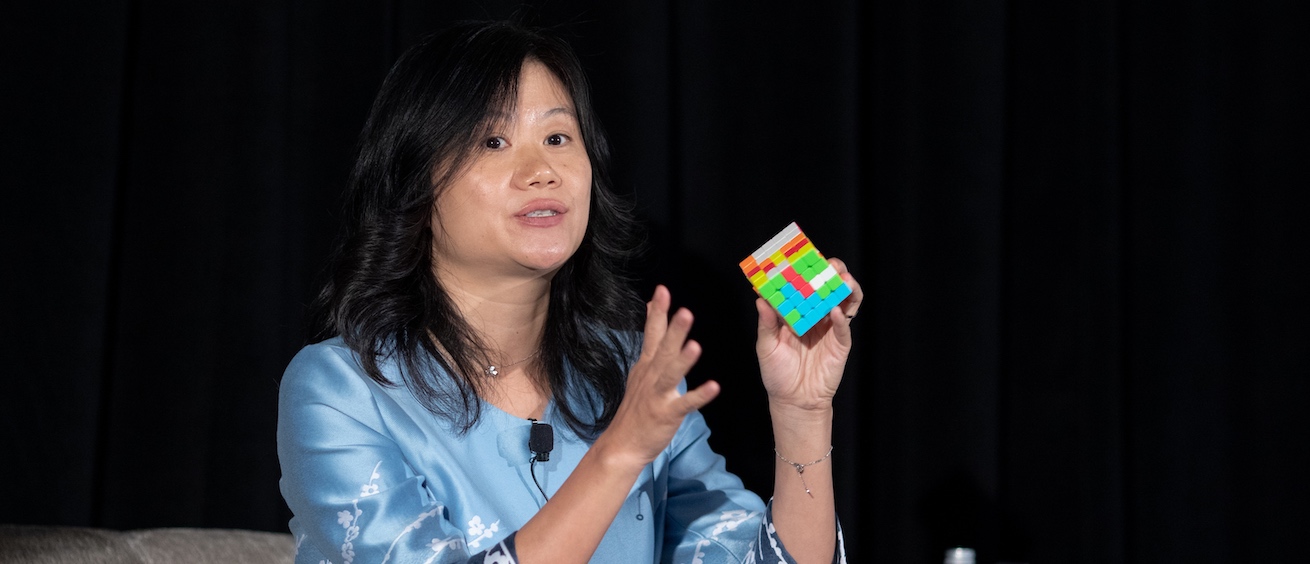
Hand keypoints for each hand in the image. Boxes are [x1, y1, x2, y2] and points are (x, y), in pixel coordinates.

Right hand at [601, 285, 719, 467]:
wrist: (623, 443)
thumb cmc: (636, 407)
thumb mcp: (640, 370)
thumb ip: (651, 342)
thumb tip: (654, 313)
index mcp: (647, 365)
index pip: (652, 334)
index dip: (657, 312)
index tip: (662, 290)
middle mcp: (651, 376)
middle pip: (663, 350)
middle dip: (673, 331)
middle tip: (684, 311)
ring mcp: (658, 395)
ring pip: (671, 374)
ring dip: (683, 360)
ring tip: (695, 345)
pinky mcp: (666, 414)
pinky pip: (685, 404)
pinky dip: (699, 396)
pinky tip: (714, 387)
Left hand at [756, 257, 862, 412]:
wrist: (794, 401)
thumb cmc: (777, 373)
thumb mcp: (766, 347)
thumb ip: (766, 324)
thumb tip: (761, 299)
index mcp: (797, 313)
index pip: (804, 286)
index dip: (805, 271)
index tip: (801, 257)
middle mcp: (816, 316)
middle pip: (828, 289)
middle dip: (831, 273)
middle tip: (829, 264)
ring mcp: (830, 328)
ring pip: (844, 302)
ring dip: (845, 288)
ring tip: (842, 279)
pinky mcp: (840, 344)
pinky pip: (844, 328)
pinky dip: (841, 318)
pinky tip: (836, 311)